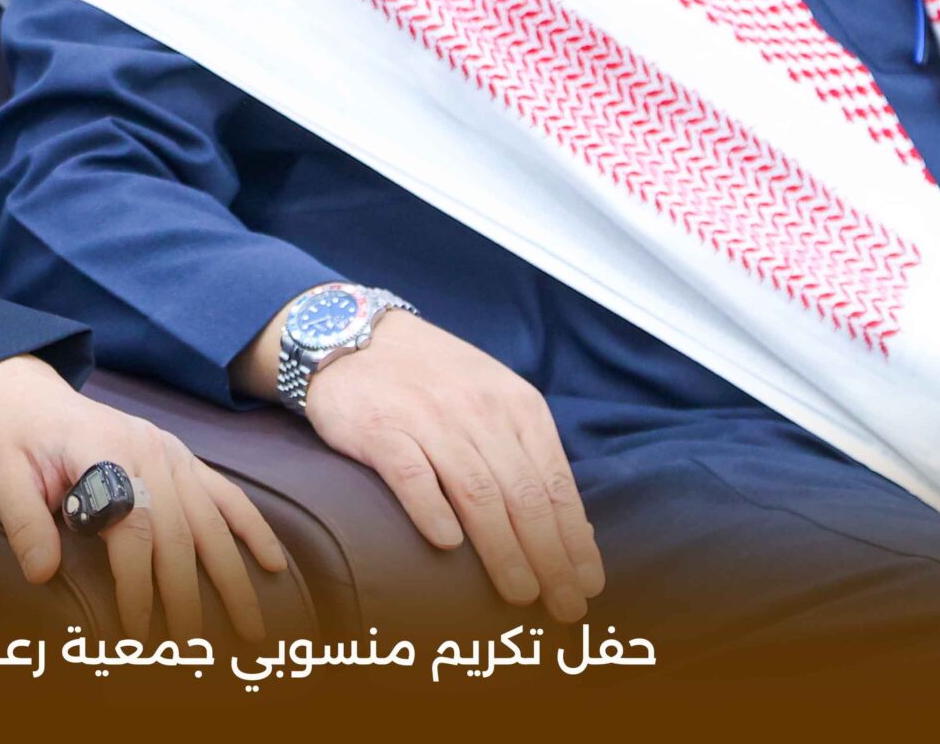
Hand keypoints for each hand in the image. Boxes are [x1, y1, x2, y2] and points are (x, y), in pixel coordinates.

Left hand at [0, 354, 286, 641]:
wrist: (24, 393)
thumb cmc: (11, 438)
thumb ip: (22, 521)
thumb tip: (41, 574)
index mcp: (102, 450)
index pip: (131, 527)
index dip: (136, 584)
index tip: (134, 632)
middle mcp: (145, 449)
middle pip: (177, 531)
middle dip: (186, 596)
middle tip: (190, 649)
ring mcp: (168, 451)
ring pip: (211, 519)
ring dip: (232, 575)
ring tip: (248, 626)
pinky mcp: (178, 457)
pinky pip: (224, 493)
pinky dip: (251, 527)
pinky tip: (273, 562)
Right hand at [298, 311, 605, 621]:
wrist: (353, 334)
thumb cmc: (431, 379)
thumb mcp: (493, 399)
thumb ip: (526, 454)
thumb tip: (572, 528)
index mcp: (516, 406)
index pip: (555, 483)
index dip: (574, 539)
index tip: (587, 584)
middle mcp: (478, 411)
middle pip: (522, 495)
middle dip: (550, 557)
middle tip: (564, 606)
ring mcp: (428, 419)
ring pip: (476, 492)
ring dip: (503, 549)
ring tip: (520, 592)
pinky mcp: (380, 428)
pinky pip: (411, 474)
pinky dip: (431, 509)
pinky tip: (446, 544)